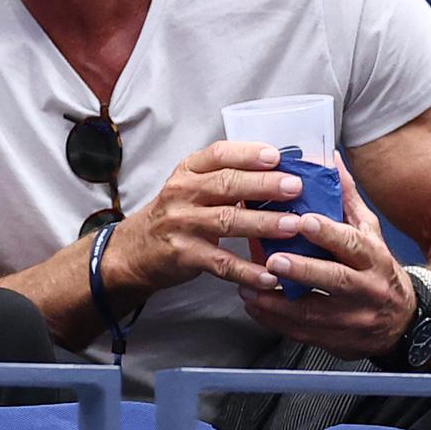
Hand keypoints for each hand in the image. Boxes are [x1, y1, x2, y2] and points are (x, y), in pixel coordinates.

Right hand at [106, 141, 298, 302]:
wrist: (135, 249)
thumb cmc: (178, 213)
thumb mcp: (193, 186)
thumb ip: (227, 177)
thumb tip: (282, 172)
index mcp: (188, 171)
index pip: (218, 155)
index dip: (248, 154)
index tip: (276, 157)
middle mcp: (182, 193)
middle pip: (226, 185)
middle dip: (263, 185)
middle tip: (295, 187)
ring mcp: (181, 224)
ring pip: (226, 221)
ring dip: (263, 223)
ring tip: (293, 225)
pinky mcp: (184, 254)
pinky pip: (221, 263)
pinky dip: (247, 271)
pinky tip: (271, 275)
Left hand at [237, 156, 415, 359]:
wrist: (406, 323)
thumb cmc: (378, 269)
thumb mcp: (370, 233)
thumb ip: (346, 200)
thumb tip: (328, 160)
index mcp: (375, 258)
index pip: (353, 243)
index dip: (329, 233)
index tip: (304, 220)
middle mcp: (368, 289)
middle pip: (335, 279)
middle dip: (302, 270)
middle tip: (271, 259)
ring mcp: (353, 318)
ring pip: (314, 312)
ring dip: (277, 301)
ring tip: (248, 286)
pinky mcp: (338, 339)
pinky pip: (303, 332)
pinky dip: (275, 320)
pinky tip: (254, 306)